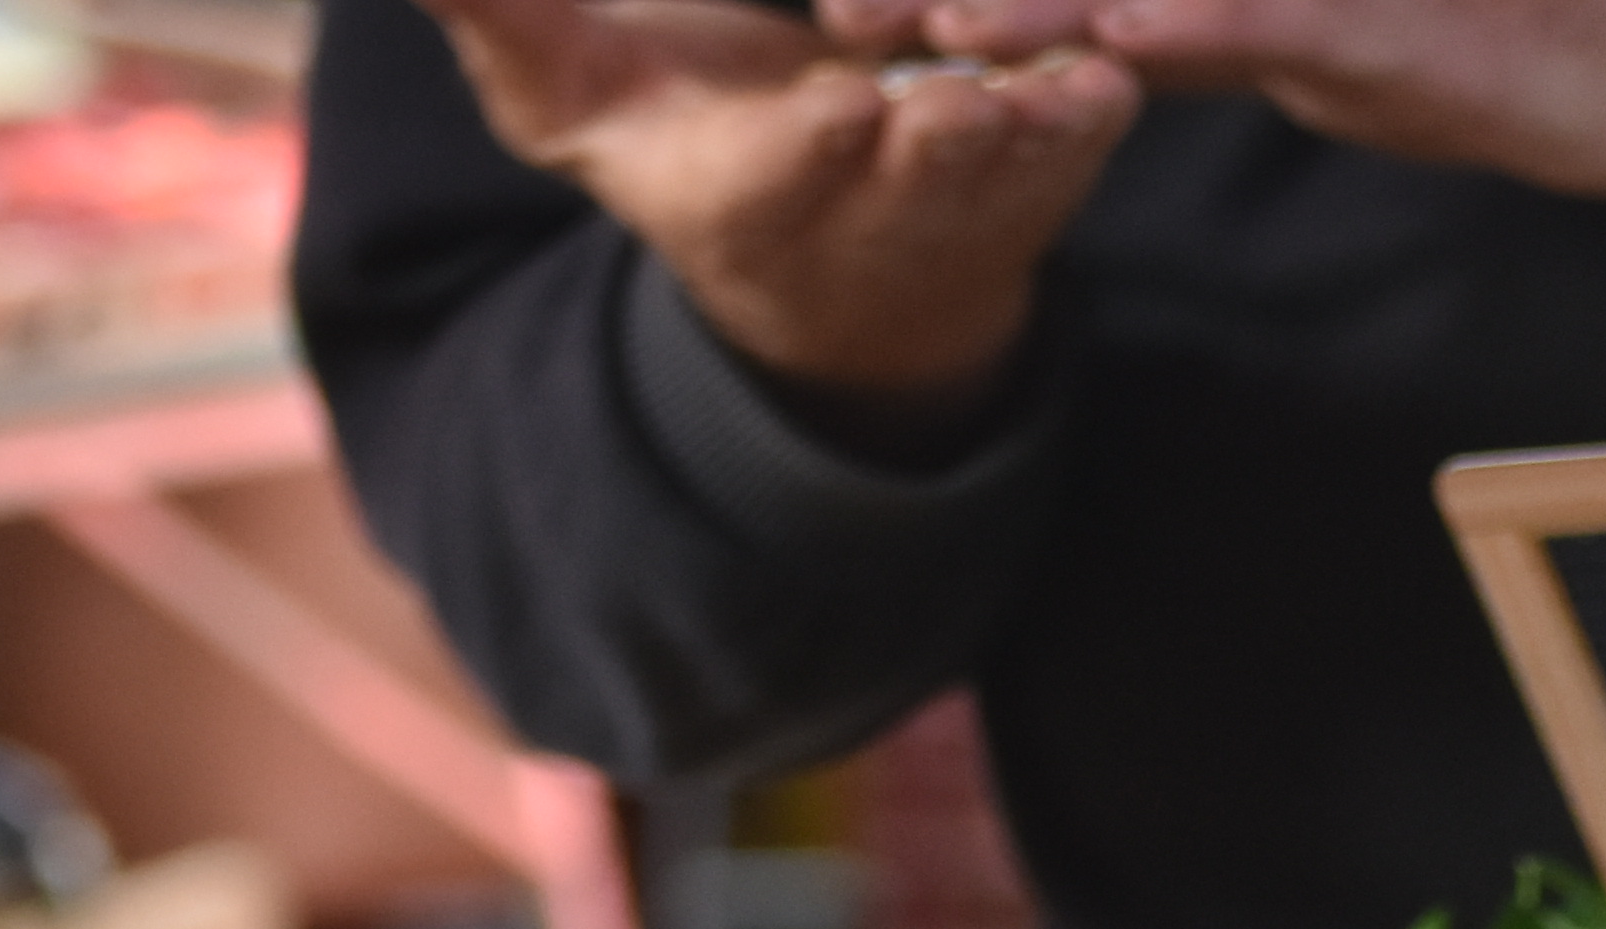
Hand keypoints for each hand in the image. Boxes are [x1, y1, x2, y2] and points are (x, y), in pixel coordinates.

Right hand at [419, 0, 1136, 412]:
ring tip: (1074, 70)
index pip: (777, 175)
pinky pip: (1092, 120)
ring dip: (1048, 107)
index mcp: (739, 199)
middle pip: (921, 169)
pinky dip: (1100, 86)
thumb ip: (500, 12)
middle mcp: (867, 210)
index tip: (846, 110)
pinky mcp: (1054, 151)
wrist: (826, 230)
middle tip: (971, 94)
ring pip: (1026, 151)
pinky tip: (1106, 54)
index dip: (809, 145)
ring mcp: (975, 190)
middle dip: (952, 133)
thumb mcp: (568, 89)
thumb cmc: (676, 132)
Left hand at [822, 0, 1605, 197]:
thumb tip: (1093, 34)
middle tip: (846, 12)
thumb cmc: (1451, 39)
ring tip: (927, 21)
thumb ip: (1192, 29)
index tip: (861, 18)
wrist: (1605, 60)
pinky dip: (1187, 28)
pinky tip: (1114, 38)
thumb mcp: (1291, 37)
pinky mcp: (1370, 21)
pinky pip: (1266, 19)